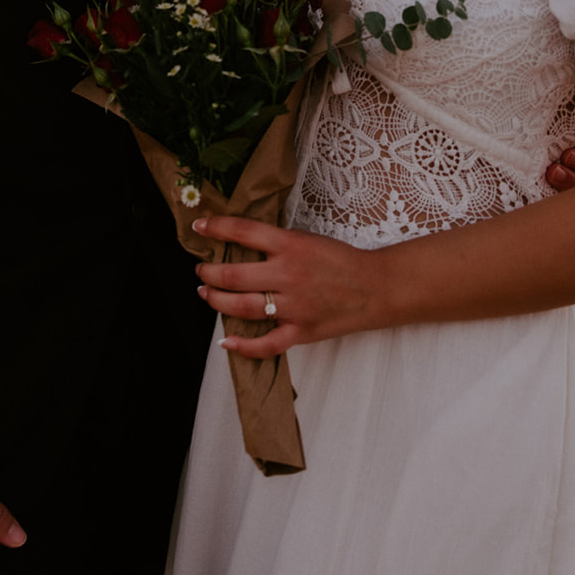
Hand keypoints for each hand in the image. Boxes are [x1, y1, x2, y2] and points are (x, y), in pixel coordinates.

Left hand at [192, 213, 375, 358]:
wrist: (375, 287)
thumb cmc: (340, 260)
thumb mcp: (307, 238)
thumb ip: (275, 242)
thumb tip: (239, 243)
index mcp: (290, 245)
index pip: (243, 232)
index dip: (216, 228)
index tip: (199, 228)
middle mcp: (287, 274)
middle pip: (233, 275)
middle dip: (208, 273)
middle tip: (201, 270)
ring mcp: (293, 306)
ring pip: (241, 307)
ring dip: (216, 300)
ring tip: (206, 294)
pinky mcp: (301, 331)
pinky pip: (266, 345)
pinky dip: (243, 346)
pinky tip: (226, 342)